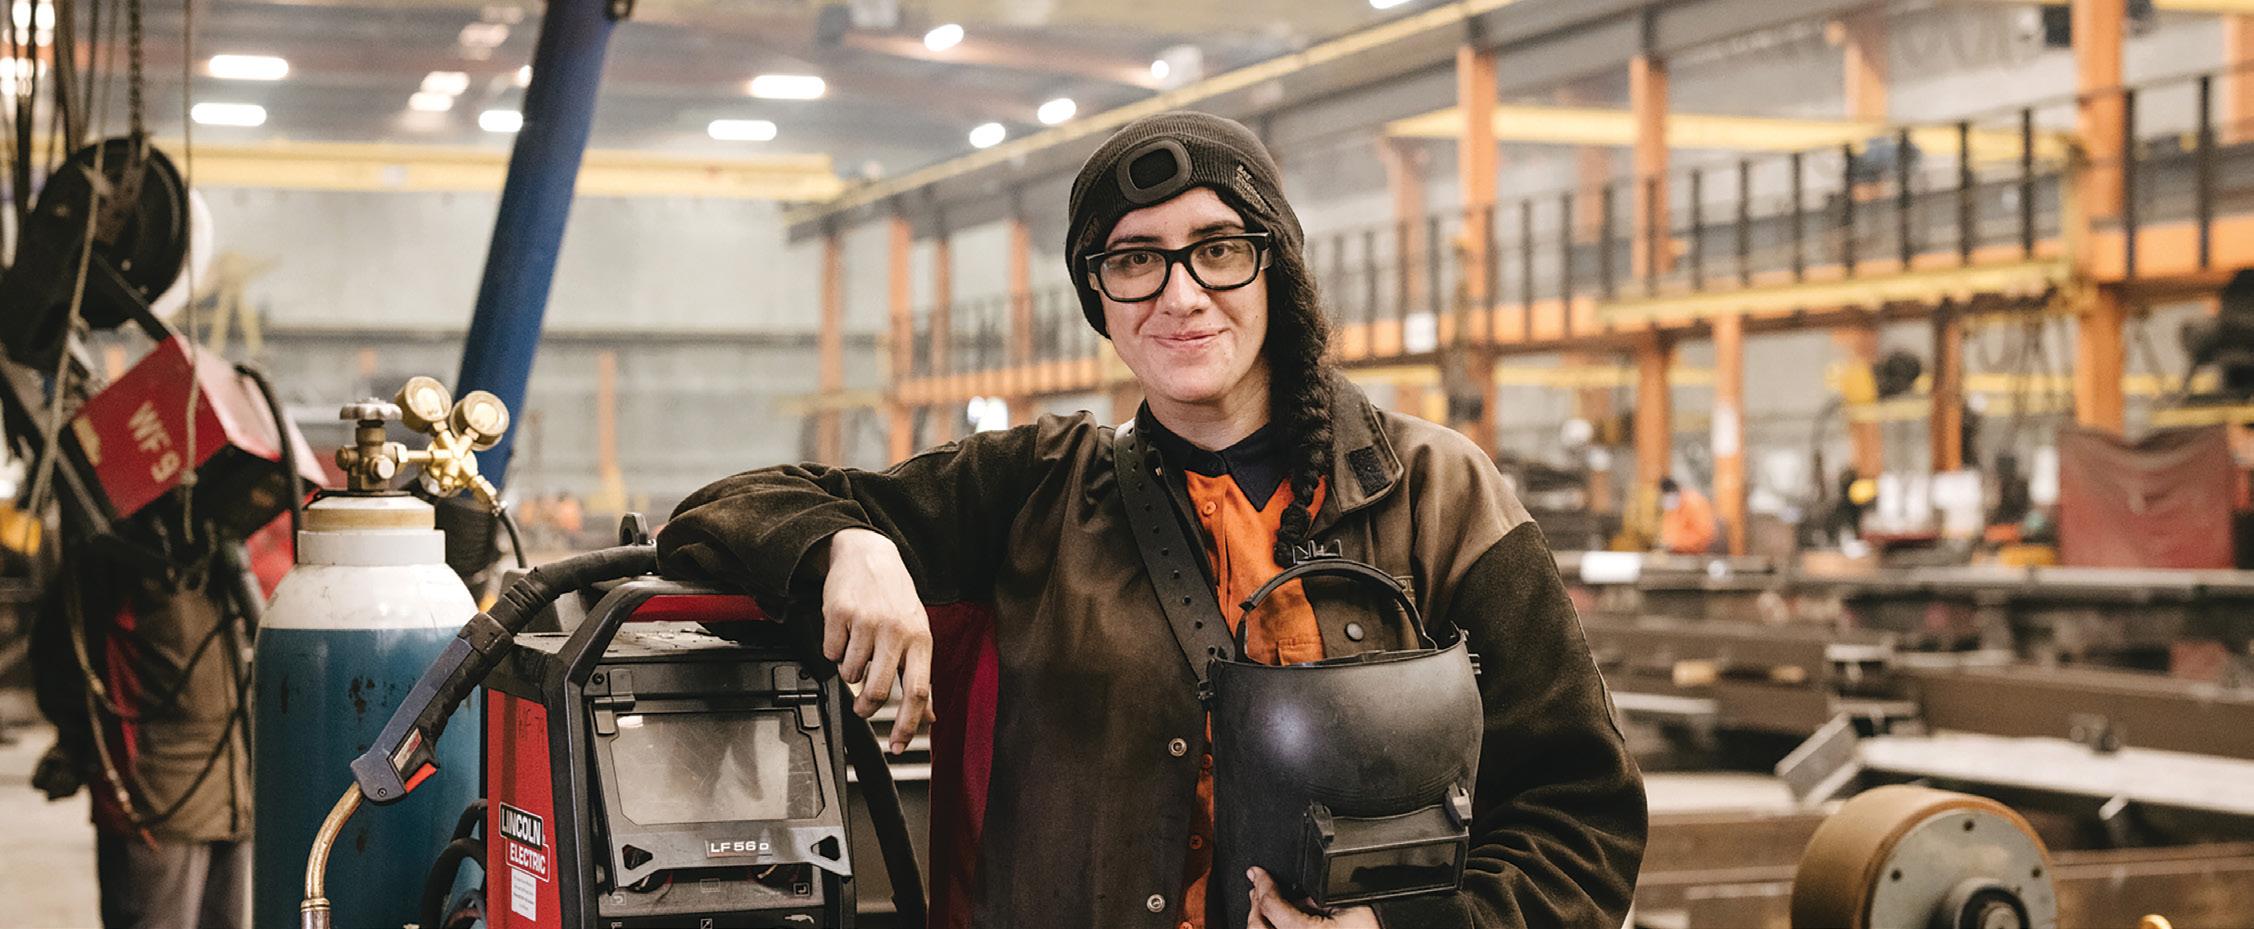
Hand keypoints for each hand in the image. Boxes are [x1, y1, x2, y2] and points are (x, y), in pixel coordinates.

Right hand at [820, 528, 935, 753]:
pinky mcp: (839, 614)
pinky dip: (834, 650)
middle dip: (866, 708)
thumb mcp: (918, 634)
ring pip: (849, 674)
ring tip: (858, 648)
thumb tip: (929, 716)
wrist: (869, 554)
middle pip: (877, 691)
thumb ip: (922, 676)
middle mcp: (895, 632)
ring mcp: (866, 622)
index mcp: (920, 640)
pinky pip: (829, 653)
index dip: (908, 725)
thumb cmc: (895, 599)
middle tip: (862, 708)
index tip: (898, 747)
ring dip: (850, 670)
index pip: (918, 691)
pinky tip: (845, 632)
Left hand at [1246, 868, 1379, 928]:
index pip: (1271, 906)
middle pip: (1257, 927)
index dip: (1263, 885)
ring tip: (1264, 902)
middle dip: (1255, 903)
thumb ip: (1312, 898)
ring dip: (1259, 920)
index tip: (1257, 873)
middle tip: (1258, 885)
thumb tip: (1286, 893)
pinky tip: (1275, 922)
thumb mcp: (1344, 903)